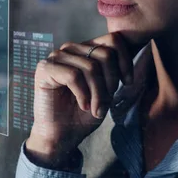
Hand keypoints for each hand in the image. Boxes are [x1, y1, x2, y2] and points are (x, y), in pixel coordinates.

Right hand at [25, 31, 134, 167]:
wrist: (62, 137)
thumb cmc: (84, 114)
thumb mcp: (107, 90)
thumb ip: (115, 70)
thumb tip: (132, 51)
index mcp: (86, 49)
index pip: (113, 40)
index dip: (125, 61)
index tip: (127, 83)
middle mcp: (71, 48)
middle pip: (105, 54)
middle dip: (111, 82)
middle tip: (105, 103)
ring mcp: (56, 56)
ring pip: (91, 66)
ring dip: (98, 93)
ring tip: (96, 109)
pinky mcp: (45, 68)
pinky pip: (73, 76)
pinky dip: (83, 95)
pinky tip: (83, 106)